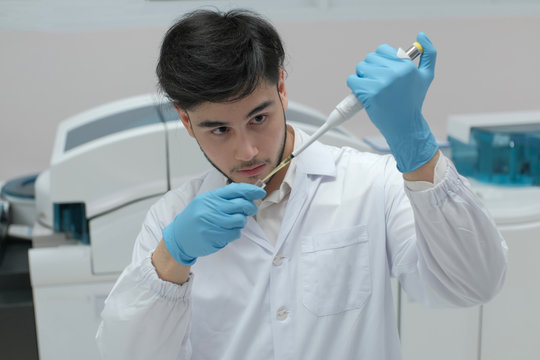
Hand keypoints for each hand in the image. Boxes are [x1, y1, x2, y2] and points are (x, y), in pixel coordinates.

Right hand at [162, 183, 265, 265]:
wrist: (179, 237)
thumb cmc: (195, 218)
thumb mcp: (205, 202)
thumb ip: (223, 198)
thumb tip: (246, 194)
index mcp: (209, 197)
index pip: (234, 190)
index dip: (250, 190)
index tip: (260, 192)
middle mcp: (210, 208)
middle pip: (240, 205)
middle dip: (250, 207)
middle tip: (250, 210)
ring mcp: (211, 222)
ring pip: (239, 220)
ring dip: (241, 222)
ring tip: (234, 222)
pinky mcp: (213, 236)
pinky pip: (234, 233)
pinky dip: (235, 232)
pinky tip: (227, 232)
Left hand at [347, 32, 438, 172]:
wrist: (404, 126)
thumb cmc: (413, 100)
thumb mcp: (426, 76)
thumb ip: (429, 54)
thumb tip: (421, 35)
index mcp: (406, 66)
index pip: (382, 49)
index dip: (380, 60)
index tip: (383, 71)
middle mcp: (394, 73)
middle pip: (369, 58)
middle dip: (370, 68)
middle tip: (376, 81)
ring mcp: (381, 84)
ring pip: (360, 68)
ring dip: (361, 76)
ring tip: (370, 87)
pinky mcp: (368, 94)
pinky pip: (352, 80)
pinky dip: (354, 86)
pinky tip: (362, 93)